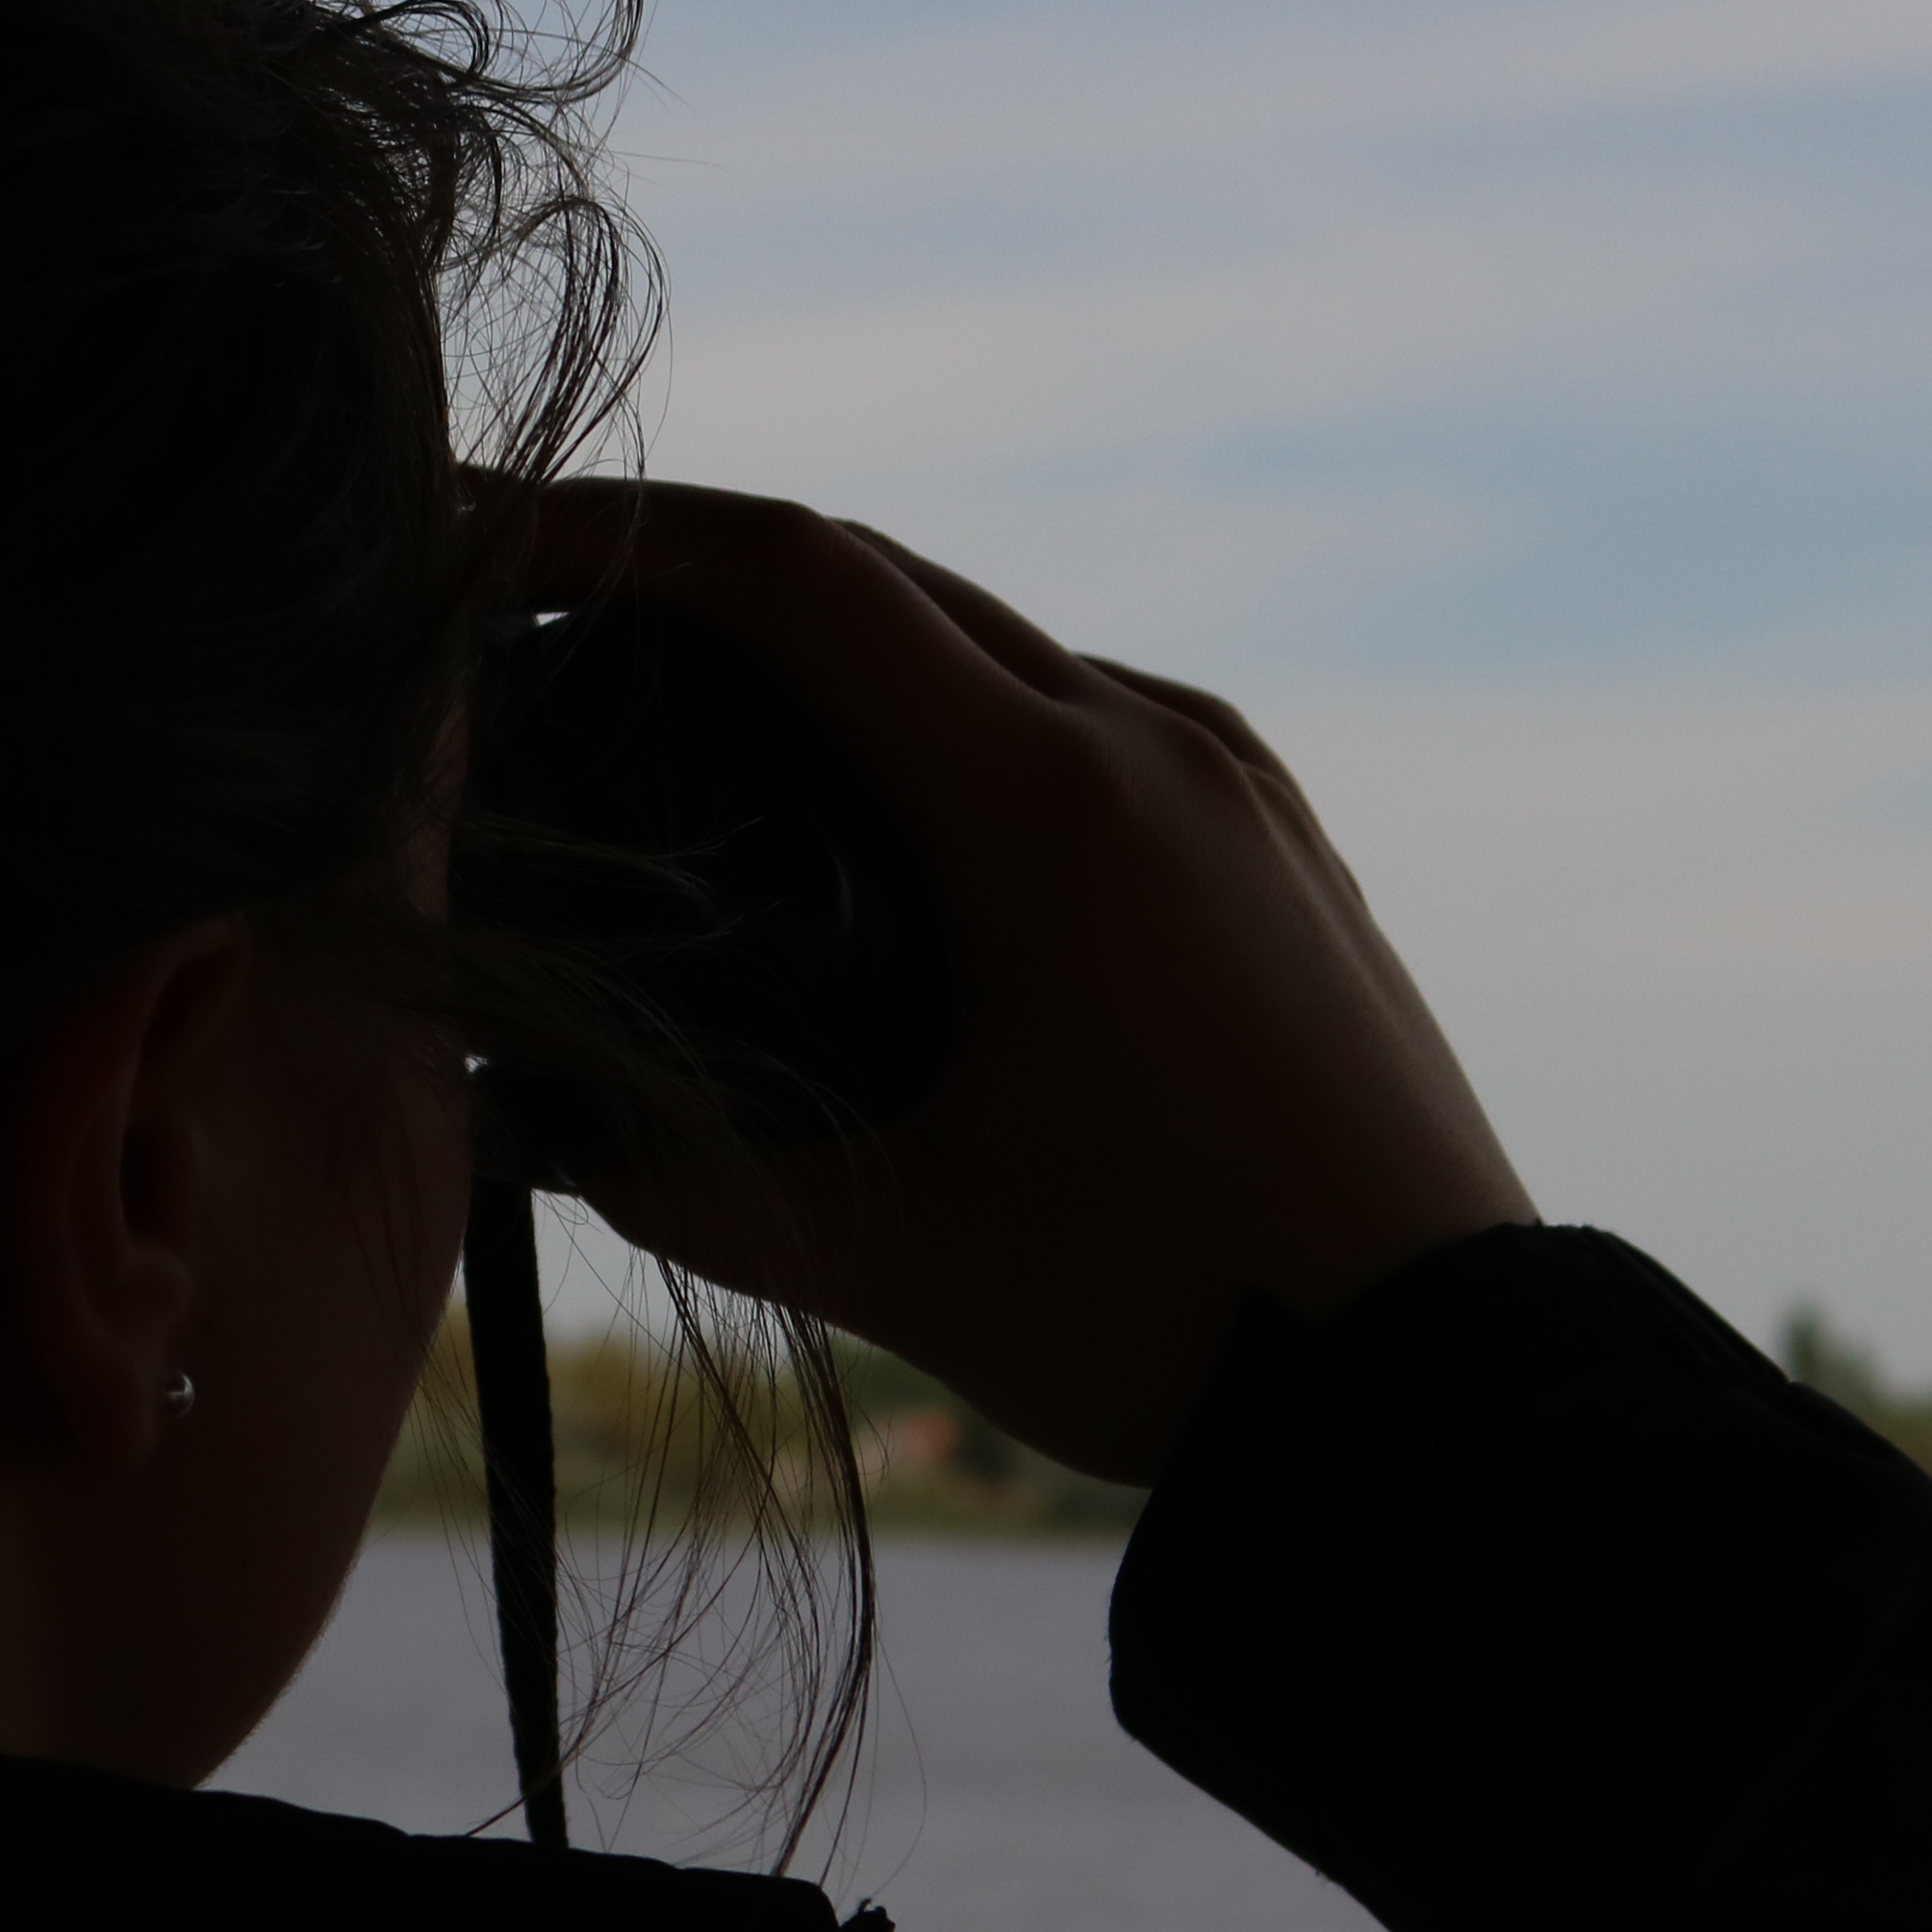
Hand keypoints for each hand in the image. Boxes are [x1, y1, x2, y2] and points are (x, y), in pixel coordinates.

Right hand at [515, 478, 1530, 1483]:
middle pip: (885, 584)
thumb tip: (512, 1115)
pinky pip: (1085, 723)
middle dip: (702, 591)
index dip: (613, 540)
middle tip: (549, 647)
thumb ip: (676, 1173)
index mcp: (1049, 807)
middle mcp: (1153, 746)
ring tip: (698, 736)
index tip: (481, 541)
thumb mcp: (892, 1254)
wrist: (1450, 1391)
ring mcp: (1235, 782)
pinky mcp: (1277, 842)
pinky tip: (886, 835)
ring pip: (993, 645)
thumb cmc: (1172, 1320)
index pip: (794, 579)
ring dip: (839, 659)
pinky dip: (956, 728)